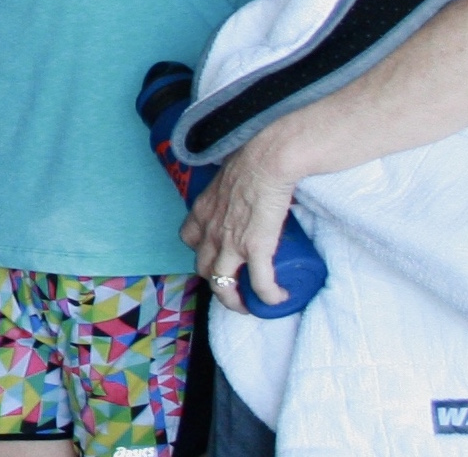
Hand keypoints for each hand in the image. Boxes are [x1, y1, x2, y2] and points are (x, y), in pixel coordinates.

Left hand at [182, 138, 300, 310]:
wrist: (267, 161)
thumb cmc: (252, 161)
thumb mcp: (229, 177)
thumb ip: (232, 188)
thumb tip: (249, 188)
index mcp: (202, 212)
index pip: (190, 239)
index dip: (201, 251)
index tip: (216, 254)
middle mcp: (210, 232)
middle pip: (203, 268)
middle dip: (215, 281)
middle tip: (232, 286)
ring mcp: (230, 243)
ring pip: (222, 285)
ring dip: (233, 301)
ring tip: (248, 306)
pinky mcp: (255, 249)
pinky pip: (260, 283)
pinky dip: (268, 296)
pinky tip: (278, 299)